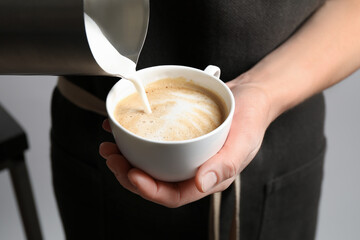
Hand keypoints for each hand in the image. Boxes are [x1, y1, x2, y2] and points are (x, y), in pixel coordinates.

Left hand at [99, 74, 272, 207]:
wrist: (251, 96)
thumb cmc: (251, 120)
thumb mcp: (243, 142)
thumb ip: (224, 165)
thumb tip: (201, 184)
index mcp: (206, 178)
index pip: (174, 195)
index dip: (149, 190)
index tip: (131, 173)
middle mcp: (191, 169)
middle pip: (155, 182)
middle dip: (128, 175)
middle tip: (112, 158)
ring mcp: (183, 154)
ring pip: (149, 164)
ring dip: (126, 158)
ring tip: (110, 147)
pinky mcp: (177, 138)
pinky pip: (152, 143)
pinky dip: (133, 138)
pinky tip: (119, 129)